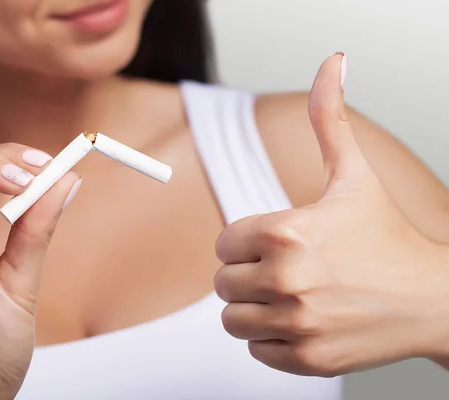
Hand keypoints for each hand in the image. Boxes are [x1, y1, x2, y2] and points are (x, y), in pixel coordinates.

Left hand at [214, 53, 448, 376]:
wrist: (432, 299)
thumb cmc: (387, 236)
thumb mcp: (355, 174)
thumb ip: (329, 120)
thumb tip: (331, 64)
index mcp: (287, 232)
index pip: (223, 244)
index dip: (244, 243)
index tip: (270, 243)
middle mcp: (288, 279)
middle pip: (224, 283)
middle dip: (246, 274)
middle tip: (281, 269)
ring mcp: (298, 323)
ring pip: (234, 320)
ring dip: (253, 307)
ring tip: (288, 293)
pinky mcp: (308, 359)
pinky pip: (257, 350)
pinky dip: (271, 338)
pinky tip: (301, 319)